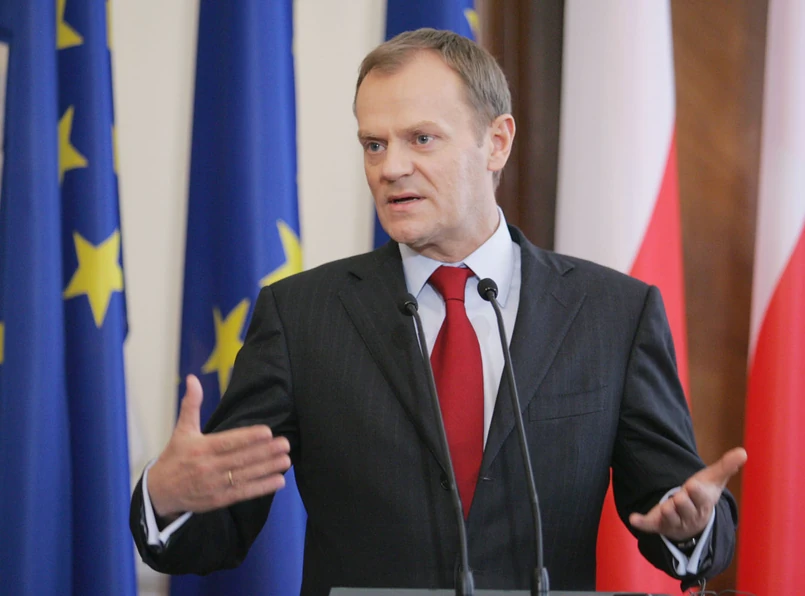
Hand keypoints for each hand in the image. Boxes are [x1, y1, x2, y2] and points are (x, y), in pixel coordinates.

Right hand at [148, 375, 290, 522]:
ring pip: (245, 476)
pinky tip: (279, 481)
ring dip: (267, 469)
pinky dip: (261, 488)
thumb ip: (191, 405)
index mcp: (201, 448)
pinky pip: (243, 493)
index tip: (267, 432)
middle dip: (265, 452)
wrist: (159, 492)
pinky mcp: (219, 500)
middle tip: (285, 444)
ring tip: (286, 461)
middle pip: (240, 459)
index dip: (248, 438)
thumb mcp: (181, 430)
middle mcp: (208, 467)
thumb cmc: (175, 457)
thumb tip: (192, 378)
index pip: (228, 442)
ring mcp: (214, 485)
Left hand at [629, 447, 746, 541]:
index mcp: (703, 504)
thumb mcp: (714, 480)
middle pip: (684, 508)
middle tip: (679, 497)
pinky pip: (650, 526)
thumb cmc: (703, 495)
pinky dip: (643, 523)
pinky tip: (634, 519)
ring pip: (670, 517)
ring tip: (666, 506)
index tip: (692, 485)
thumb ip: (726, 466)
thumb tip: (743, 452)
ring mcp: (673, 521)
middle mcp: (689, 515)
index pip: (700, 499)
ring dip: (666, 511)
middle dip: (681, 502)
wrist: (695, 522)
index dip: (696, 493)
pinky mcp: (659, 525)